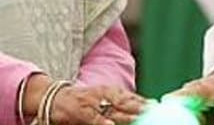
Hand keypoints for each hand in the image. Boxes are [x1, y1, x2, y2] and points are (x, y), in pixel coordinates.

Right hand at [23, 76, 144, 124]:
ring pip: (114, 110)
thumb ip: (120, 106)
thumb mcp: (103, 101)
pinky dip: (102, 122)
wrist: (55, 98)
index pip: (132, 98)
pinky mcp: (81, 112)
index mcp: (111, 92)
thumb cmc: (82, 102)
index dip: (144, 102)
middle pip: (127, 103)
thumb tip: (143, 110)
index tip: (158, 107)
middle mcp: (104, 95)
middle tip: (154, 112)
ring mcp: (93, 102)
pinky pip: (94, 118)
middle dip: (140, 108)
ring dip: (127, 115)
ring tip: (140, 118)